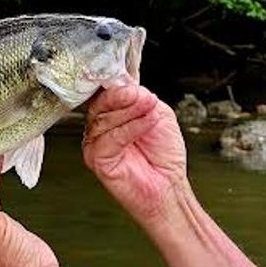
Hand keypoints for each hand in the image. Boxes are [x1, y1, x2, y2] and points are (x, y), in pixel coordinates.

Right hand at [83, 85, 189, 227]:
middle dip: (122, 96)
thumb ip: (141, 98)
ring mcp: (96, 144)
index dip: (116, 84)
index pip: (104, 93)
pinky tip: (147, 124)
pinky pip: (109, 139)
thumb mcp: (158, 114)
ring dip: (131, 111)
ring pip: (103, 119)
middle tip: (142, 96)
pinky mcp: (97, 160)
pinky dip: (130, 128)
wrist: (169, 185)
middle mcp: (100, 128)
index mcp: (111, 115)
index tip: (131, 81)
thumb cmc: (163, 155)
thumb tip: (127, 83)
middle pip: (100, 104)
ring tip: (150, 109)